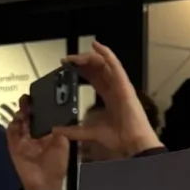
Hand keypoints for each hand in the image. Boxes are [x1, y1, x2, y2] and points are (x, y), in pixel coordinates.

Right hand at [7, 95, 69, 189]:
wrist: (44, 184)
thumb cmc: (56, 166)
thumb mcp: (62, 147)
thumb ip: (61, 133)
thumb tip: (58, 119)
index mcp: (47, 132)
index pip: (42, 115)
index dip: (40, 106)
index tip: (41, 96)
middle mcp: (34, 133)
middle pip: (28, 115)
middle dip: (27, 106)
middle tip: (28, 99)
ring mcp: (23, 138)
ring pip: (19, 121)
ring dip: (20, 114)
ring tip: (23, 108)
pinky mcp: (14, 145)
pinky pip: (11, 132)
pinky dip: (13, 125)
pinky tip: (17, 121)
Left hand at [54, 41, 159, 155]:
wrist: (132, 143)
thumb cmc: (119, 137)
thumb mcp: (89, 132)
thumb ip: (73, 130)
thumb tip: (57, 131)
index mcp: (108, 97)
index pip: (93, 77)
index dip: (80, 69)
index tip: (66, 66)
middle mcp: (114, 88)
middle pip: (97, 67)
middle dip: (81, 61)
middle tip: (67, 60)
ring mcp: (120, 85)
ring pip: (104, 63)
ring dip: (88, 57)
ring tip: (75, 57)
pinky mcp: (124, 85)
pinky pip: (115, 65)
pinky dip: (106, 54)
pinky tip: (96, 46)